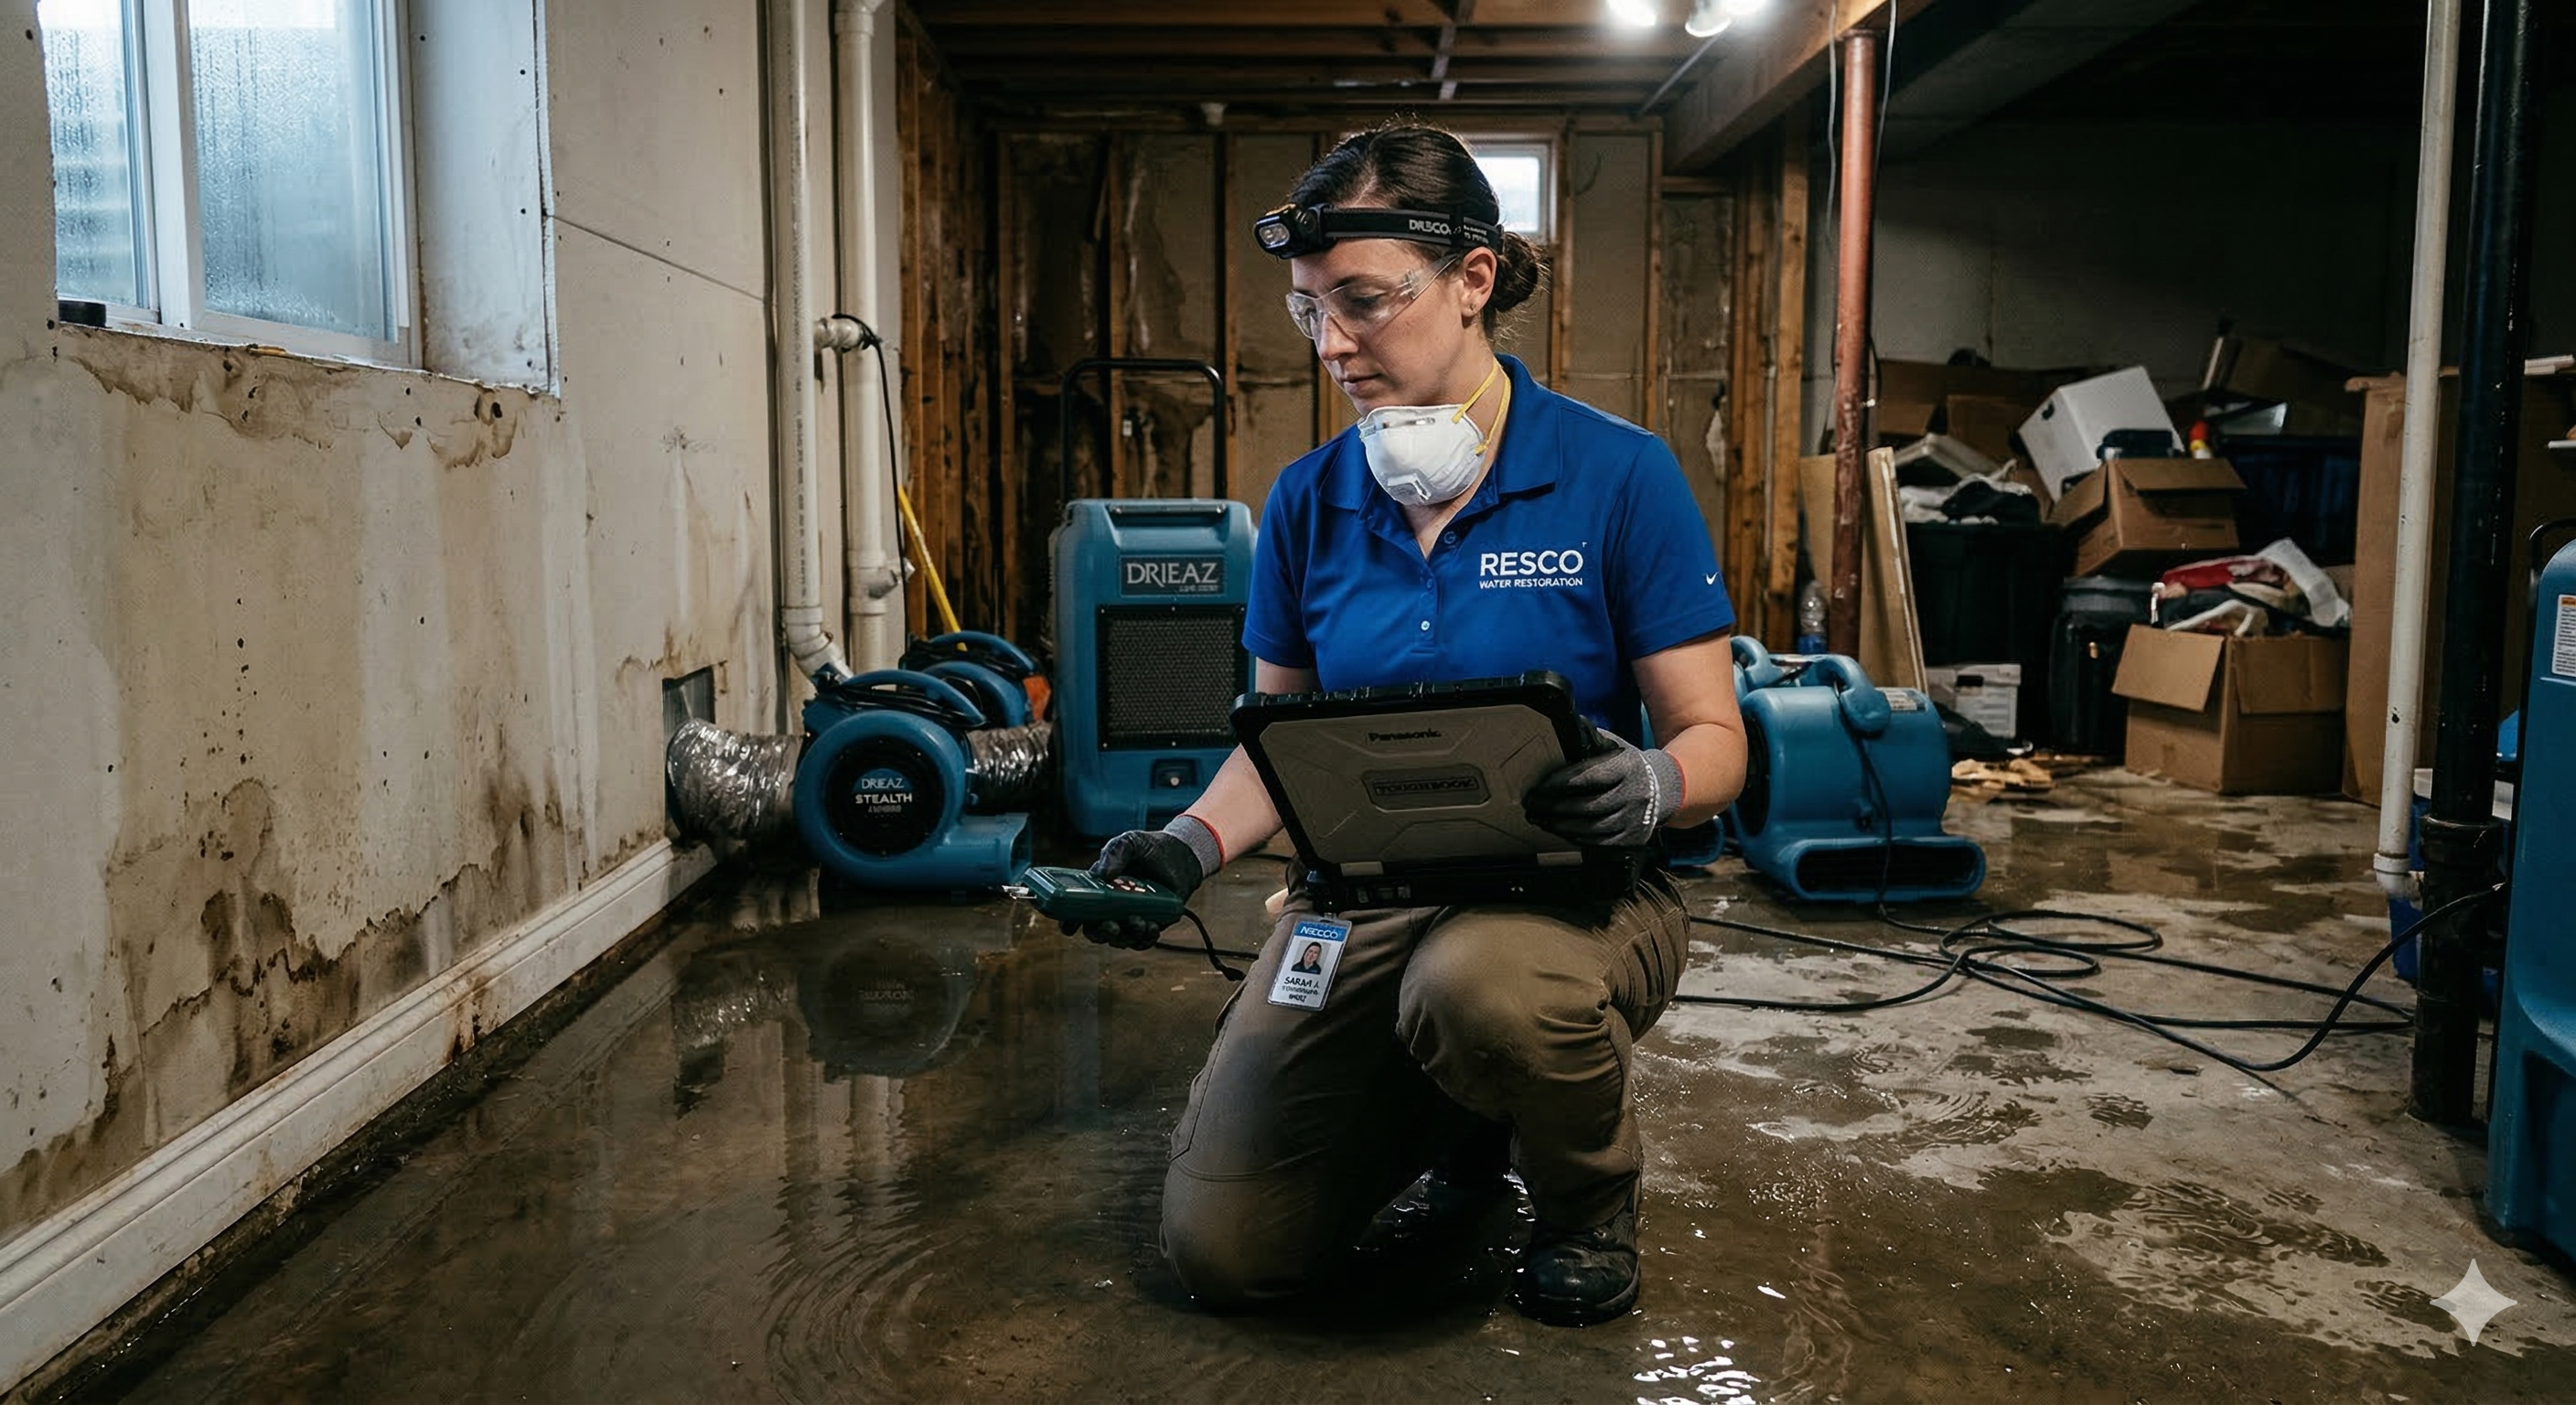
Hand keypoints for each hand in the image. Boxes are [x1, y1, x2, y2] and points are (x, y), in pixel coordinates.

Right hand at [1062, 826, 1206, 948]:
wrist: (1180, 854)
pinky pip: (1143, 940)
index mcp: (1098, 889)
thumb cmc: (1148, 849)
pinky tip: (1151, 926)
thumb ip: (1114, 852)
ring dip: (1126, 936)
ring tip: (1139, 921)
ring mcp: (1129, 917)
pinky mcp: (1150, 923)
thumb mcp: (1128, 842)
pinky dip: (1145, 938)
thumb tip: (1103, 875)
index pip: (1076, 909)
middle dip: (1100, 933)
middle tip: (1111, 926)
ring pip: (1120, 939)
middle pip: (1095, 930)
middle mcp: (1111, 907)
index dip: (1069, 921)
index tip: (1069, 926)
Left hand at [1525, 726, 1682, 847]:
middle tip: (1531, 804)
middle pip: (1587, 805)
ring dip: (1559, 824)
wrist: (1667, 789)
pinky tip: (1559, 830)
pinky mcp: (1631, 838)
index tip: (1540, 785)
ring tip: (1538, 818)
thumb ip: (1594, 740)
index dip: (1561, 782)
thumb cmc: (1632, 767)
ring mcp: (1633, 819)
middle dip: (1553, 806)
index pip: (1590, 776)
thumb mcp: (1619, 748)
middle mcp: (1633, 794)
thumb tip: (1569, 725)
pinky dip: (1575, 837)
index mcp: (1628, 768)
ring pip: (1590, 827)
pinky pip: (1598, 842)